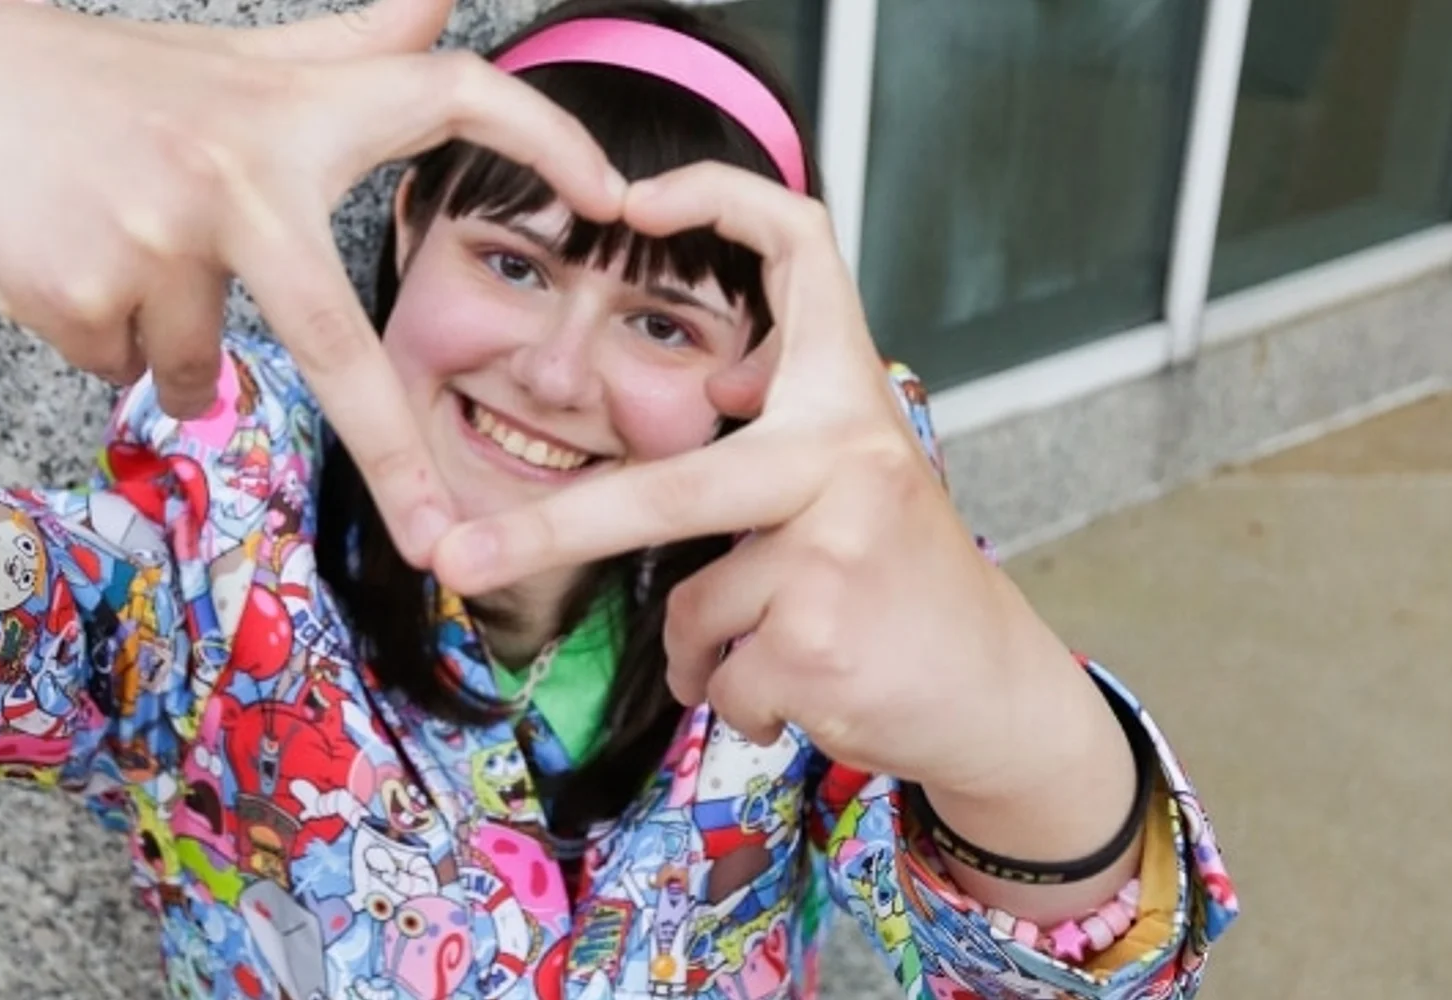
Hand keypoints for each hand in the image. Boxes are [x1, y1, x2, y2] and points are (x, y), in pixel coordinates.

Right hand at [0, 0, 626, 564]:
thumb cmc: (110, 87)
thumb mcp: (239, 64)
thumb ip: (353, 46)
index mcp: (292, 115)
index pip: (444, 94)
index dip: (539, 134)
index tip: (613, 196)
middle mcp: (238, 176)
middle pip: (339, 347)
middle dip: (398, 463)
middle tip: (447, 547)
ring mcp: (157, 242)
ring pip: (202, 369)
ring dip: (175, 345)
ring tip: (116, 250)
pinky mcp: (83, 296)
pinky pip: (129, 373)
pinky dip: (109, 346)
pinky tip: (68, 266)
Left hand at [431, 163, 1115, 803]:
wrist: (998, 697)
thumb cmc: (905, 584)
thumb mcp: (859, 482)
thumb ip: (785, 433)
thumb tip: (725, 383)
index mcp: (850, 399)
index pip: (803, 250)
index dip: (722, 197)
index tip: (634, 197)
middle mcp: (850, 455)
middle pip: (666, 491)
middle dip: (550, 534)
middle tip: (453, 562)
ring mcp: (836, 552)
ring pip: (690, 612)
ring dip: (710, 653)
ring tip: (792, 650)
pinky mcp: (820, 644)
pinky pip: (716, 680)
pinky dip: (738, 701)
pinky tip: (810, 689)